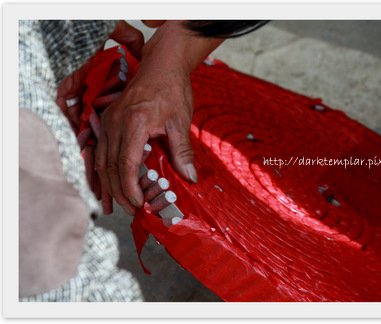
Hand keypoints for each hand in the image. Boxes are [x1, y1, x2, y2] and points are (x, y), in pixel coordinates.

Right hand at [96, 21, 222, 214]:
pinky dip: (103, 170)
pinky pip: (99, 150)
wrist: (160, 66)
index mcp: (134, 123)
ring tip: (118, 203)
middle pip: (110, 166)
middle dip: (119, 192)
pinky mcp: (108, 120)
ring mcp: (108, 121)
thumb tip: (190, 178)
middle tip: (131, 210)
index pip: (126, 164)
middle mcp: (115, 123)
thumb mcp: (180, 121)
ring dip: (108, 184)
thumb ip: (182, 151)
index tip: (139, 204)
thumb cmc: (172, 91)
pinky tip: (108, 183)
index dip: (130, 188)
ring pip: (100, 160)